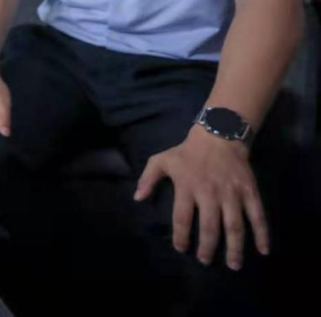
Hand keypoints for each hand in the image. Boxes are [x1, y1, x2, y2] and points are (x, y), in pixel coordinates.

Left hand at [134, 126, 267, 270]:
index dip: (181, 236)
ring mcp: (232, 193)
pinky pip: (258, 216)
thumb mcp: (161, 160)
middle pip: (209, 227)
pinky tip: (263, 250)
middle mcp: (210, 193)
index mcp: (187, 187)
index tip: (181, 248)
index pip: (181, 218)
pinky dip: (262, 234)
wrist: (218, 136)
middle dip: (207, 247)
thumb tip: (137, 198)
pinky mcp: (250, 192)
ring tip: (233, 265)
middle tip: (205, 260)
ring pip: (234, 226)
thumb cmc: (187, 152)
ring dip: (234, 248)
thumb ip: (147, 178)